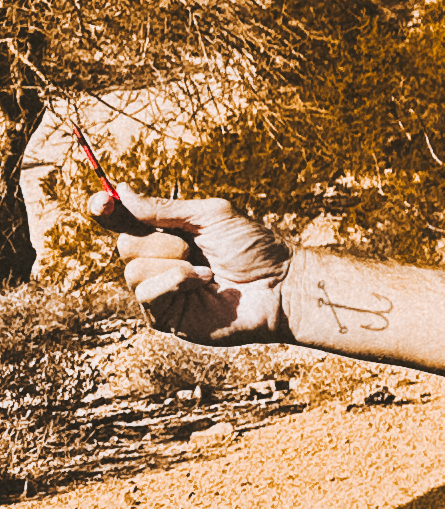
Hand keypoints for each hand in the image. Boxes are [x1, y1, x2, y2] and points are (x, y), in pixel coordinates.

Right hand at [100, 190, 294, 345]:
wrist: (279, 284)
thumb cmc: (254, 247)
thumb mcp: (211, 216)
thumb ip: (166, 208)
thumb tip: (122, 192)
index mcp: (169, 234)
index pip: (125, 223)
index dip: (107, 211)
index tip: (101, 202)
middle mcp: (159, 262)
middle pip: (124, 245)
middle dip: (158, 241)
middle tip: (191, 246)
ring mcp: (160, 291)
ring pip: (132, 270)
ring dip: (173, 263)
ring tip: (206, 270)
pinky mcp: (164, 316)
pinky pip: (146, 293)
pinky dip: (175, 281)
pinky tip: (202, 283)